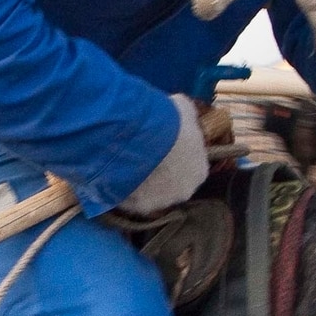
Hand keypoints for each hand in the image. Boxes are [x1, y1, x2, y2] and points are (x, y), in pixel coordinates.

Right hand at [117, 93, 209, 216]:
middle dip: (160, 171)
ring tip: (125, 163)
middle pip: (172, 183)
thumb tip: (182, 112)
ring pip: (151, 193)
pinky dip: (124, 188)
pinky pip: (131, 199)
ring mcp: (162, 202)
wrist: (139, 138)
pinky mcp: (140, 207)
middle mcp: (185, 191)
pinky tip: (115, 174)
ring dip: (142, 181)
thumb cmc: (167, 121)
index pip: (191, 166)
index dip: (177, 156)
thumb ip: (185, 116)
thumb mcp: (182, 109)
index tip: (162, 146)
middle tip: (142, 155)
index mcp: (200, 171)